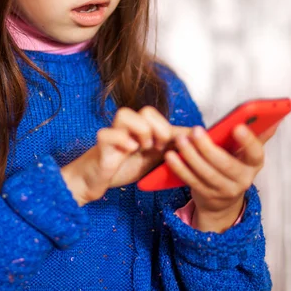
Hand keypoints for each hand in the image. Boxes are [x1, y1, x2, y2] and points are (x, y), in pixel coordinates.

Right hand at [61, 106, 190, 205]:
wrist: (95, 179)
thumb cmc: (123, 166)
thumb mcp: (152, 158)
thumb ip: (170, 149)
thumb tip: (196, 143)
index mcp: (142, 128)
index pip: (163, 119)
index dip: (178, 130)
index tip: (190, 142)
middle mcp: (128, 126)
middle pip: (147, 111)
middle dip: (159, 130)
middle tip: (158, 148)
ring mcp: (113, 133)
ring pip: (126, 114)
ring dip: (140, 132)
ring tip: (142, 148)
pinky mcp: (101, 143)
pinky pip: (108, 133)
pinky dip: (121, 141)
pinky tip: (128, 151)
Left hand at [164, 123, 277, 229]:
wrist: (222, 200)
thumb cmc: (233, 164)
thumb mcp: (246, 152)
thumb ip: (256, 135)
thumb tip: (274, 118)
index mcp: (254, 164)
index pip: (256, 153)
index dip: (248, 141)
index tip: (237, 126)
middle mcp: (243, 179)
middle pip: (225, 164)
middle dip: (208, 147)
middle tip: (195, 131)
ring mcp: (224, 190)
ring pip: (206, 173)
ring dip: (191, 156)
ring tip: (180, 140)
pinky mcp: (206, 196)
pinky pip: (192, 181)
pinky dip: (180, 168)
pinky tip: (171, 156)